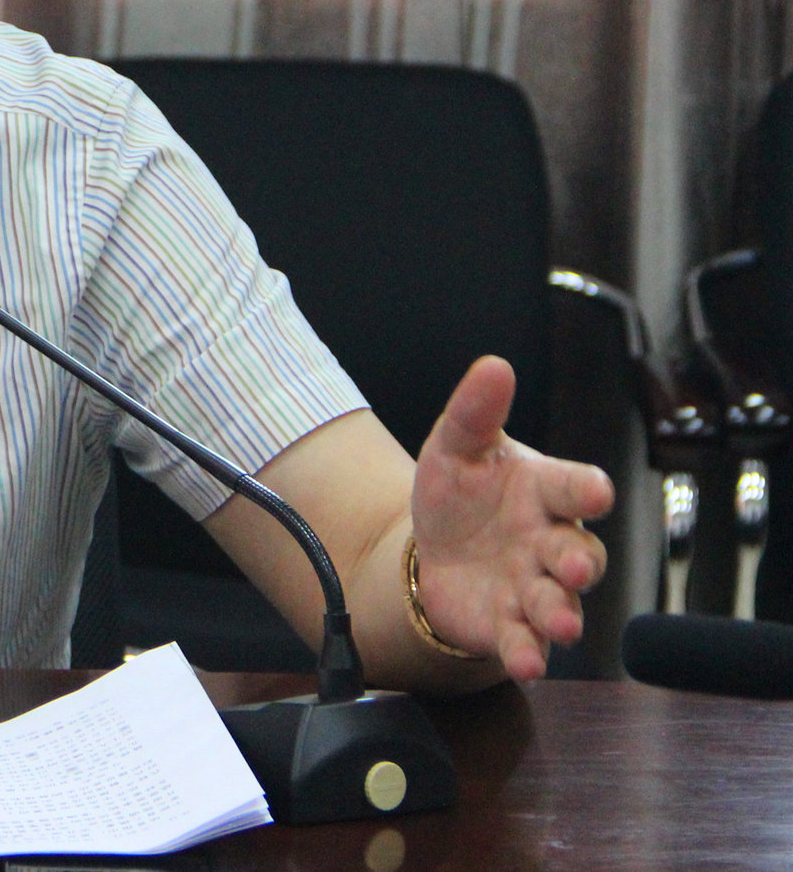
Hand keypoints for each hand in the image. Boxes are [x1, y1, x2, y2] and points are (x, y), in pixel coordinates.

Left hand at [411, 355, 613, 680]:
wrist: (432, 550)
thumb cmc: (460, 493)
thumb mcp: (456, 446)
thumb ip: (475, 411)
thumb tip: (493, 365)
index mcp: (544, 491)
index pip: (575, 487)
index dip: (586, 490)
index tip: (595, 492)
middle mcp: (550, 542)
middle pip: (579, 552)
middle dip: (579, 560)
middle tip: (572, 564)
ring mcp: (534, 587)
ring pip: (560, 603)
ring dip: (562, 615)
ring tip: (561, 624)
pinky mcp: (510, 625)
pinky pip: (525, 642)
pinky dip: (528, 653)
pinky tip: (527, 662)